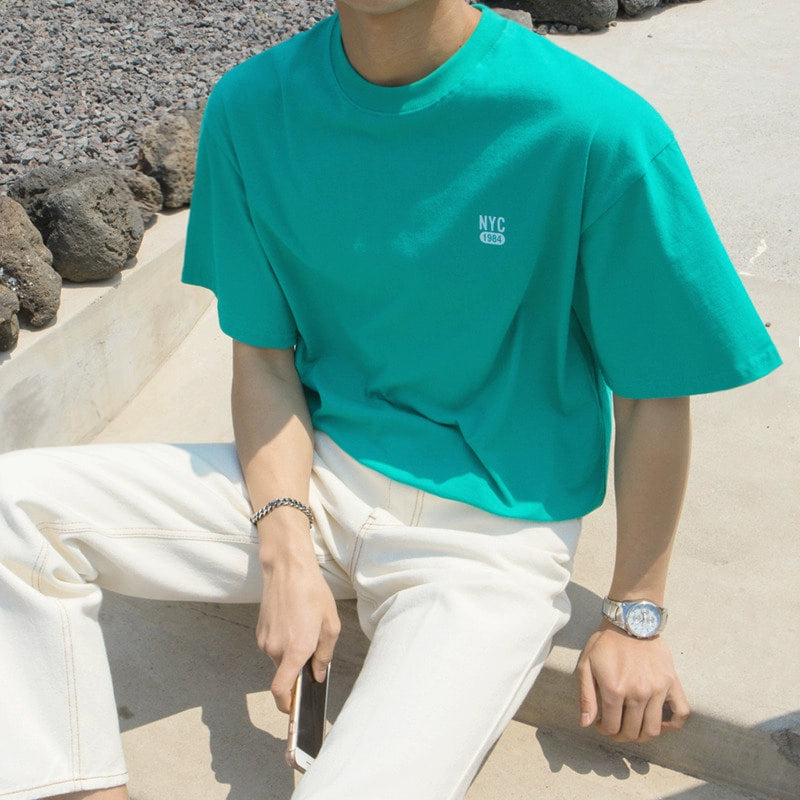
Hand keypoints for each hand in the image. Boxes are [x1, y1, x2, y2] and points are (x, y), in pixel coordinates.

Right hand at [256, 547, 340, 713]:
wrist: (287, 568)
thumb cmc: (312, 593)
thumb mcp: (330, 624)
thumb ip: (325, 655)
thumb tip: (317, 675)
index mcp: (295, 649)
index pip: (281, 690)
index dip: (286, 705)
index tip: (294, 710)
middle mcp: (275, 649)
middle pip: (284, 674)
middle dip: (298, 669)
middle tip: (314, 648)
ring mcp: (265, 640)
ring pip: (280, 659)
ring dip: (292, 653)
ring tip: (305, 627)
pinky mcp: (260, 631)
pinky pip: (274, 646)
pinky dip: (284, 642)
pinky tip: (294, 621)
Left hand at [576, 620, 689, 741]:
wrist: (630, 621)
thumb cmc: (605, 643)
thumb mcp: (587, 665)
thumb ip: (586, 696)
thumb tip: (586, 723)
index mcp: (614, 690)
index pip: (612, 727)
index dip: (604, 731)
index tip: (601, 725)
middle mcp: (638, 693)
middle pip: (632, 732)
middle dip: (621, 736)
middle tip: (616, 728)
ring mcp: (657, 689)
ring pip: (653, 729)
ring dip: (642, 736)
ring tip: (633, 728)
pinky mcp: (672, 683)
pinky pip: (681, 713)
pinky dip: (673, 724)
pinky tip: (660, 723)